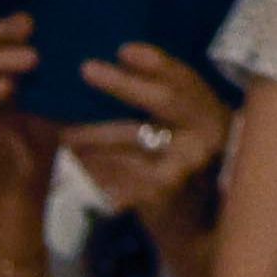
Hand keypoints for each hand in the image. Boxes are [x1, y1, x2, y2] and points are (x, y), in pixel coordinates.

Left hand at [61, 41, 230, 223]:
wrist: (194, 226)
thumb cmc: (178, 165)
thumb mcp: (181, 129)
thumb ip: (161, 101)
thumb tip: (117, 60)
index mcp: (212, 113)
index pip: (186, 81)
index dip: (157, 63)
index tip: (125, 50)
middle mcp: (207, 137)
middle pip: (163, 100)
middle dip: (123, 84)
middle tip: (86, 69)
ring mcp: (188, 166)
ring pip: (133, 137)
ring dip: (93, 131)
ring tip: (64, 129)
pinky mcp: (164, 193)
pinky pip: (120, 172)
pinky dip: (95, 166)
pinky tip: (74, 162)